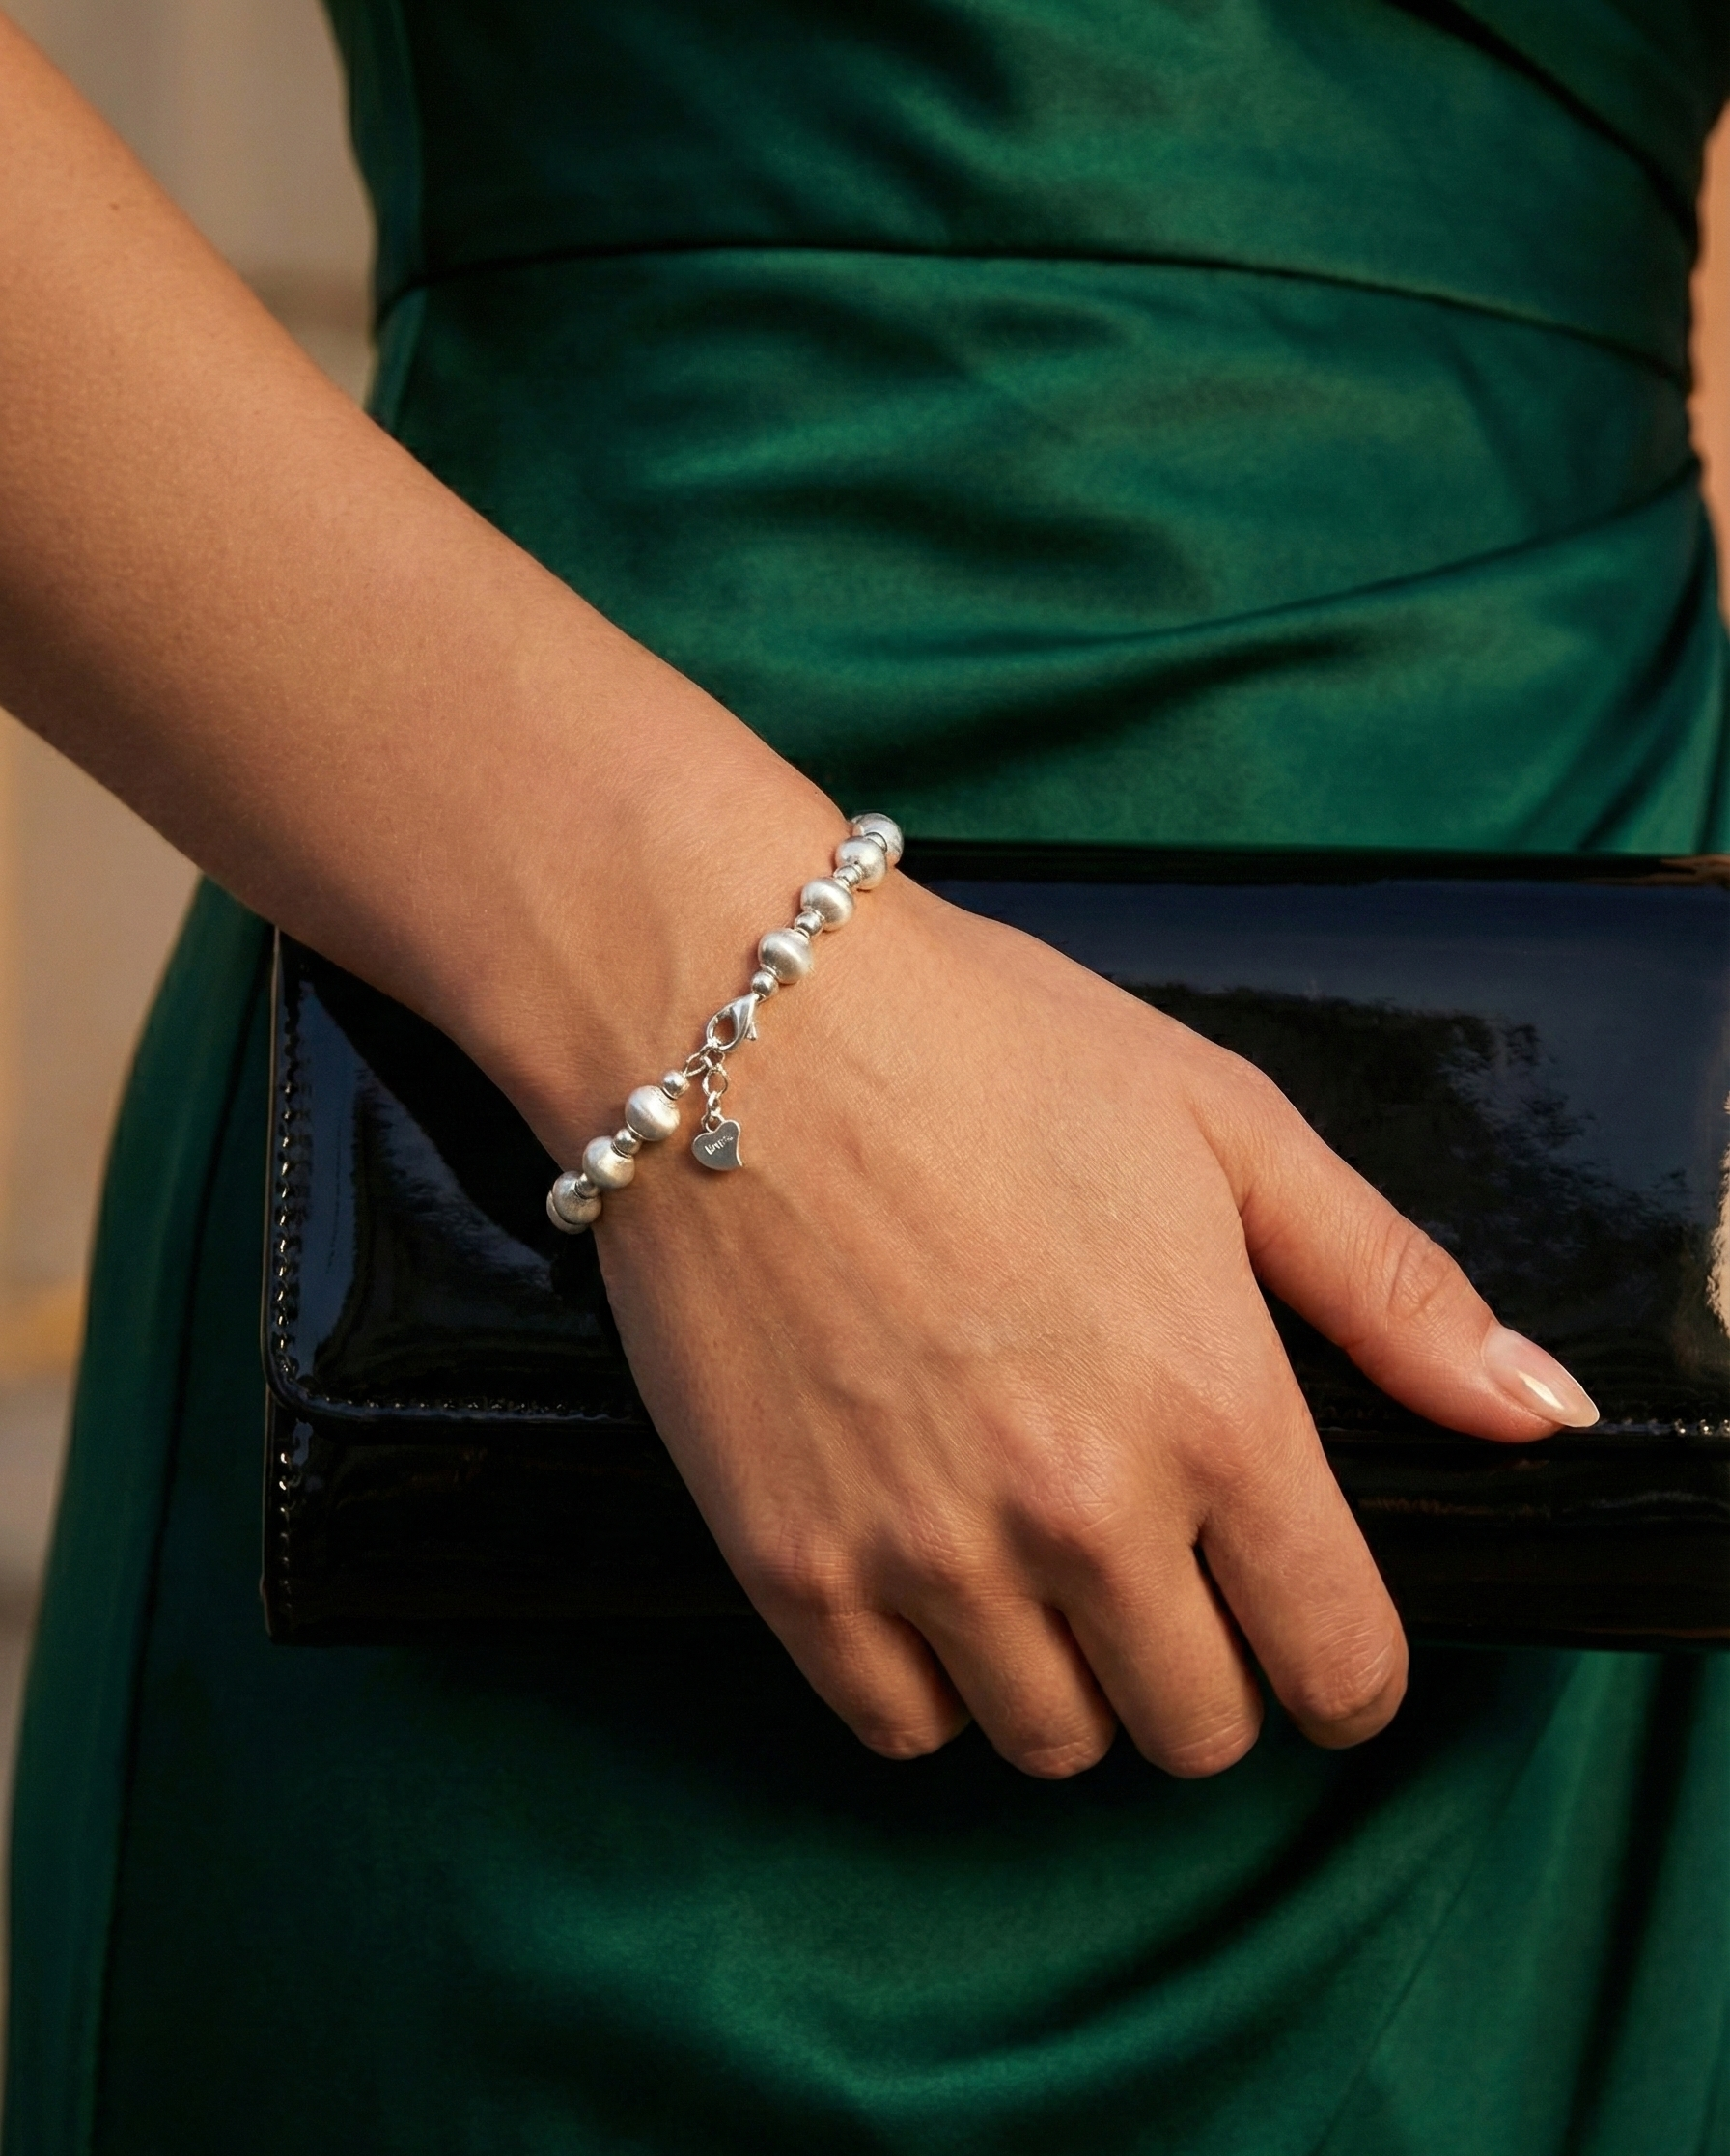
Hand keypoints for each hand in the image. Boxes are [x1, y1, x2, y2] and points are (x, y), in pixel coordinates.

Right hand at [590, 874, 1596, 1779]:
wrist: (739, 1024)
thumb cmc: (993, 1051)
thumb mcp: (1226, 1128)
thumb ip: (1391, 1288)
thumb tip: (1536, 1413)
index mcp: (1215, 1410)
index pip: (1339, 1665)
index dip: (1345, 1669)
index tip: (1307, 1628)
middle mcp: (1080, 1514)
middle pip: (1197, 1729)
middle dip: (1208, 1670)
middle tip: (1160, 1569)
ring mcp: (924, 1553)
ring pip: (1049, 1744)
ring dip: (1067, 1679)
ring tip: (1035, 1561)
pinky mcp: (787, 1566)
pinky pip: (897, 1729)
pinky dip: (928, 1683)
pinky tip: (928, 1574)